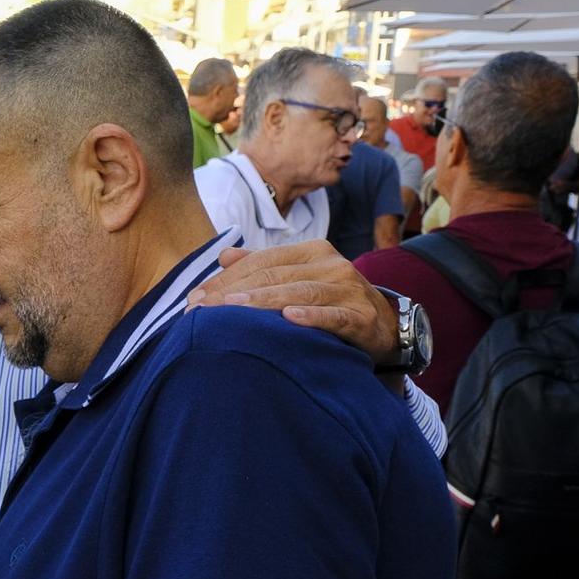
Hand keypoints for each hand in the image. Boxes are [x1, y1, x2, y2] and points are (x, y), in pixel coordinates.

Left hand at [187, 241, 396, 366]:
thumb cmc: (331, 302)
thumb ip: (263, 267)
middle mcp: (331, 264)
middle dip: (232, 293)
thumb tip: (224, 256)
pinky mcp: (362, 316)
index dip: (225, 279)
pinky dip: (312, 317)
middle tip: (199, 311)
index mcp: (311, 251)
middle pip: (274, 276)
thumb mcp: (299, 279)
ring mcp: (348, 289)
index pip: (260, 262)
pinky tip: (289, 319)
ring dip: (262, 302)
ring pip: (299, 292)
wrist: (385, 326)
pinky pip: (334, 316)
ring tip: (230, 311)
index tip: (194, 299)